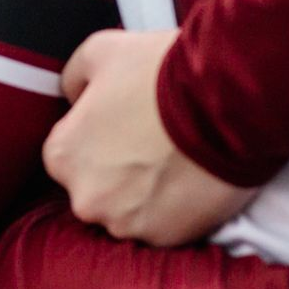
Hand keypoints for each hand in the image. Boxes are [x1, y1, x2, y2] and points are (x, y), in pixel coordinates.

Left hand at [45, 30, 251, 244]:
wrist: (226, 101)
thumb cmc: (160, 73)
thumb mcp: (100, 51)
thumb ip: (74, 78)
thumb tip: (74, 96)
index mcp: (62, 155)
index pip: (71, 152)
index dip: (101, 135)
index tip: (127, 123)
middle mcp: (84, 198)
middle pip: (97, 187)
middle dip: (120, 170)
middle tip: (155, 142)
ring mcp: (126, 223)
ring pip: (131, 211)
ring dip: (148, 192)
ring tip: (178, 160)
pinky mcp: (167, 237)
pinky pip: (166, 225)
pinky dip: (177, 208)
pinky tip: (193, 179)